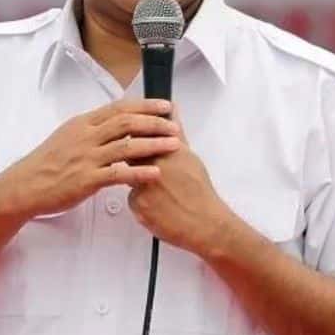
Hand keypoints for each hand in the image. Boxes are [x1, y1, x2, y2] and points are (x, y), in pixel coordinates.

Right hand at [0, 99, 181, 218]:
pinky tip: (156, 173)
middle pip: (126, 123)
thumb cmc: (46, 163)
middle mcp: (86, 137)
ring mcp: (86, 158)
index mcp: (83, 123)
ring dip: (153, 144)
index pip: (119, 108)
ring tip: (174, 145)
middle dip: (154, 122)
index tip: (165, 105)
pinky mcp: (86, 180)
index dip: (145, 106)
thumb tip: (114, 121)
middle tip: (175, 124)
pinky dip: (139, 173)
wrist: (24, 186)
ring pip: (126, 146)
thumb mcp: (67, 136)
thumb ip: (91, 129)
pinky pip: (118, 174)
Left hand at [128, 107, 238, 255]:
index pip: (139, 136)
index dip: (140, 141)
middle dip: (138, 161)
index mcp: (166, 150)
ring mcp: (142, 185)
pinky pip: (132, 199)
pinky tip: (158, 207)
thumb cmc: (199, 191)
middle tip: (156, 174)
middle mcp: (153, 165)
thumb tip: (172, 111)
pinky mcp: (137, 204)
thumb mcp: (190, 157)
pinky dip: (142, 202)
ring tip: (163, 193)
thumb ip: (176, 133)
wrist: (204, 223)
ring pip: (130, 178)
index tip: (143, 144)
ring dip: (141, 183)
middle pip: (131, 156)